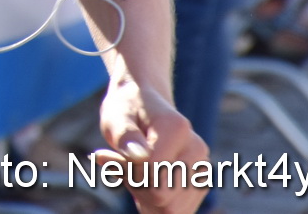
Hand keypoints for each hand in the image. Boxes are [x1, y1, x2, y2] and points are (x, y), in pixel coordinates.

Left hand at [92, 76, 207, 213]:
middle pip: (164, 198)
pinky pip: (176, 210)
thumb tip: (140, 157)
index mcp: (177, 129)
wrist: (143, 104)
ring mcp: (201, 169)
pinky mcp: (199, 184)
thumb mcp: (114, 116)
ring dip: (144, 196)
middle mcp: (197, 150)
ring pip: (171, 209)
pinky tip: (142, 180)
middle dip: (135, 187)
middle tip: (118, 163)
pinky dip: (153, 202)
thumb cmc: (125, 110)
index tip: (105, 155)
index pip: (153, 177)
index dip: (126, 174)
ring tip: (132, 170)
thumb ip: (125, 135)